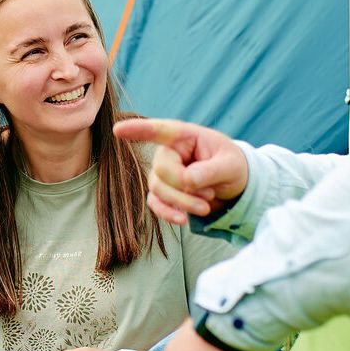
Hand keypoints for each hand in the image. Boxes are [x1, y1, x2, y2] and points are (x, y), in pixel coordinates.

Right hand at [113, 118, 246, 224]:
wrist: (232, 184)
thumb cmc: (231, 165)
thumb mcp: (230, 165)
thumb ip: (210, 171)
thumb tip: (187, 181)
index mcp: (184, 136)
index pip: (158, 130)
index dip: (137, 130)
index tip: (117, 130)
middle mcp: (167, 153)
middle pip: (161, 171)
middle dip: (184, 188)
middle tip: (209, 195)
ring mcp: (161, 173)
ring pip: (158, 190)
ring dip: (183, 203)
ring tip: (206, 206)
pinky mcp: (162, 193)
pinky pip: (155, 204)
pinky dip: (168, 214)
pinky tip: (183, 220)